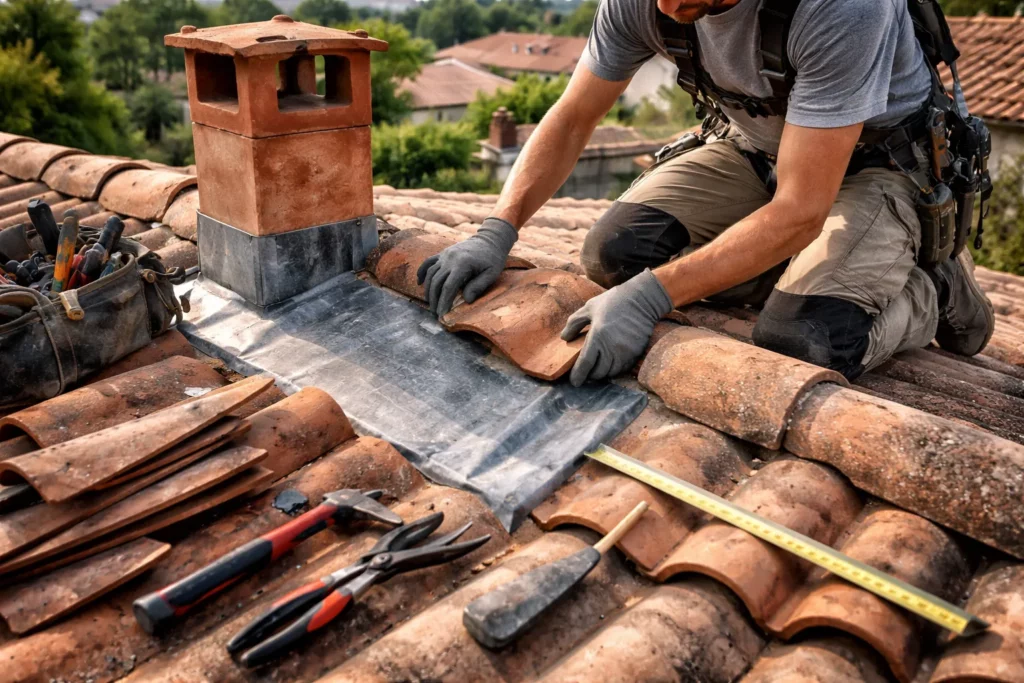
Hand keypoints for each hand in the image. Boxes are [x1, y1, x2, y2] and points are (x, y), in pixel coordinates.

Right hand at [416, 218, 517, 316]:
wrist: (489, 240)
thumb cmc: (493, 259)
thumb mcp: (492, 274)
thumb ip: (479, 286)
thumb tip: (467, 301)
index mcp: (463, 264)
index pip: (449, 286)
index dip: (444, 301)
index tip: (442, 314)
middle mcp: (450, 258)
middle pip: (437, 282)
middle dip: (435, 299)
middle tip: (436, 313)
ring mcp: (445, 255)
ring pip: (431, 274)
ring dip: (428, 290)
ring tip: (430, 303)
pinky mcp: (443, 253)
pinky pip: (428, 262)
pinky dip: (422, 272)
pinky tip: (419, 283)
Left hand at [560, 269, 672, 386]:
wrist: (642, 299)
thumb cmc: (613, 302)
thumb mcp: (589, 308)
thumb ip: (574, 323)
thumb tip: (564, 337)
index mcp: (598, 336)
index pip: (586, 363)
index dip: (578, 375)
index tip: (574, 382)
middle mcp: (612, 347)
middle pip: (598, 372)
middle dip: (590, 374)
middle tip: (586, 372)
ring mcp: (626, 351)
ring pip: (611, 373)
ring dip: (603, 373)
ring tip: (598, 368)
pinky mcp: (636, 352)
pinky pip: (623, 368)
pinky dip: (615, 369)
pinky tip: (610, 362)